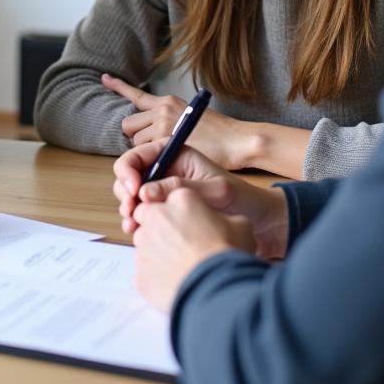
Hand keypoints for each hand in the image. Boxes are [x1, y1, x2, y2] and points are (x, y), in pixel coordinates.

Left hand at [102, 73, 259, 168]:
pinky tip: (167, 163)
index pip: (136, 94)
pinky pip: (146, 154)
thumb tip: (153, 129)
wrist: (236, 140)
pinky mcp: (166, 141)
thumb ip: (168, 119)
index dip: (117, 86)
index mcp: (167, 102)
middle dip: (135, 138)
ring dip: (145, 152)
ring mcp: (162, 124)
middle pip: (128, 125)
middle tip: (154, 149)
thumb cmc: (218, 134)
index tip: (103, 78)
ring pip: (135, 142)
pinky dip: (153, 162)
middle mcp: (161, 109)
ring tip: (167, 157)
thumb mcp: (190, 117)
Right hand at [113, 139, 288, 258]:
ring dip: (128, 208)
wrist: (257, 221)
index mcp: (175, 153)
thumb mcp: (215, 190)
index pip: (139, 154)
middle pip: (130, 175)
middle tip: (131, 211)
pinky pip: (142, 212)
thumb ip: (181, 188)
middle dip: (125, 192)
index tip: (133, 190)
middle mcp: (165, 168)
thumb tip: (146, 192)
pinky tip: (137, 230)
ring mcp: (163, 189)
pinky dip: (135, 220)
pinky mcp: (165, 208)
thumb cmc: (241, 198)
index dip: (128, 169)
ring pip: (132, 195)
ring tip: (133, 224)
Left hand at [133, 188, 255, 311]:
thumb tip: (221, 224)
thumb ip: (222, 218)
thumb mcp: (240, 225)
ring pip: (143, 243)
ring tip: (178, 265)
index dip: (177, 210)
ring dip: (155, 250)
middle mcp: (156, 217)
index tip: (188, 222)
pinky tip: (175, 282)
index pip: (168, 196)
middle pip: (146, 214)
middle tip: (178, 242)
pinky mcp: (140, 273)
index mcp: (181, 199)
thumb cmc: (229, 253)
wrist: (217, 290)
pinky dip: (155, 276)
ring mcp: (144, 246)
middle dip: (156, 224)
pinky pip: (144, 271)